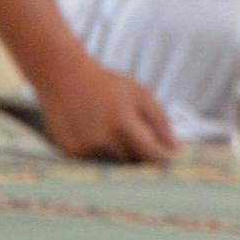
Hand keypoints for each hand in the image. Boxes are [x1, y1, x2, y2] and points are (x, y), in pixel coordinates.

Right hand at [36, 57, 176, 162]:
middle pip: (132, 162)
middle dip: (139, 155)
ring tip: (110, 128)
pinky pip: (94, 161)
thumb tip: (176, 149)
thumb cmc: (107, 84)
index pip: (150, 155)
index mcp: (123, 124)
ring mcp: (84, 147)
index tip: (167, 161)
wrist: (64, 75)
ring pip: (113, 163)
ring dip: (118, 154)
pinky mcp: (70, 152)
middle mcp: (103, 139)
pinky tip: (93, 131)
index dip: (161, 160)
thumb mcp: (140, 94)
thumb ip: (160, 122)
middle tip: (135, 138)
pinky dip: (99, 152)